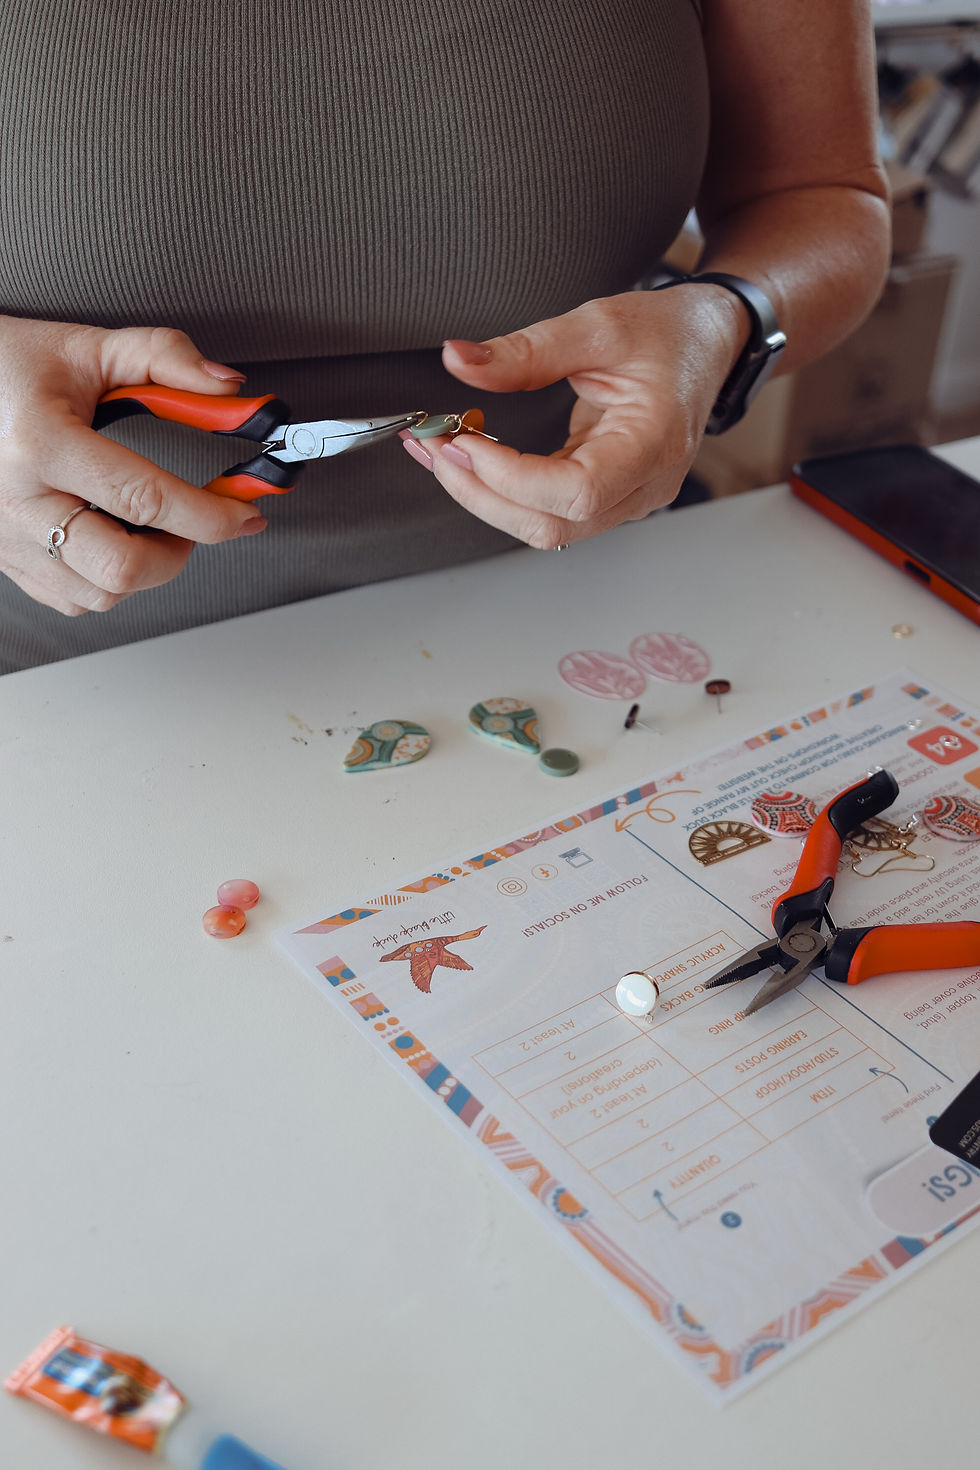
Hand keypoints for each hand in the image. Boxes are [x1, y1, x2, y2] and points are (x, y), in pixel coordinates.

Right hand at [0, 316, 267, 615]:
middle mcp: (18, 501)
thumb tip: (227, 389)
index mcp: (41, 443)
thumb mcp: (86, 348)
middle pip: (123, 568)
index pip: (146, 499)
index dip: (211, 513)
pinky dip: (105, 580)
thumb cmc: (7, 369)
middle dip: (179, 552)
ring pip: (101, 594)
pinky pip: (72, 599)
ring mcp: (7, 538)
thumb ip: (163, 358)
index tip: (245, 511)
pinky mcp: (4, 560)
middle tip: (193, 522)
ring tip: (148, 526)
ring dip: (144, 570)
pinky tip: (109, 539)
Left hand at [403, 286, 748, 547]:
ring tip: (442, 450)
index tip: (464, 441)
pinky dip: (502, 490)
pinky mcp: (607, 498)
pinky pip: (548, 511)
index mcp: (654, 444)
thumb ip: (525, 349)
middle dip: (481, 493)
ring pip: (545, 528)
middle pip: (552, 525)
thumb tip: (459, 361)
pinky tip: (472, 459)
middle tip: (434, 447)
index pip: (576, 491)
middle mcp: (644, 486)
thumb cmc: (668, 336)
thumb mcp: (596, 325)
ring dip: (484, 496)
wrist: (706, 344)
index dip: (511, 477)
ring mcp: (628, 499)